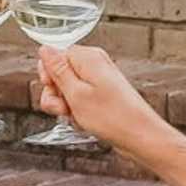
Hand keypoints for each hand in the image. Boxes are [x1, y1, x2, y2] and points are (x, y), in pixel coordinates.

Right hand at [34, 35, 168, 163]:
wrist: (140, 136)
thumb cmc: (113, 117)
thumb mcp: (76, 94)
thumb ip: (57, 69)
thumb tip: (44, 49)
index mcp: (88, 57)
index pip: (53, 56)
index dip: (49, 76)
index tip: (57, 92)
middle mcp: (94, 64)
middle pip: (58, 73)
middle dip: (56, 95)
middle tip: (67, 107)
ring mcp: (99, 80)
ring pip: (67, 90)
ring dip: (66, 106)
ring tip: (79, 116)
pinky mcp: (102, 94)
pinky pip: (79, 99)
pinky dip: (78, 112)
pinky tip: (86, 121)